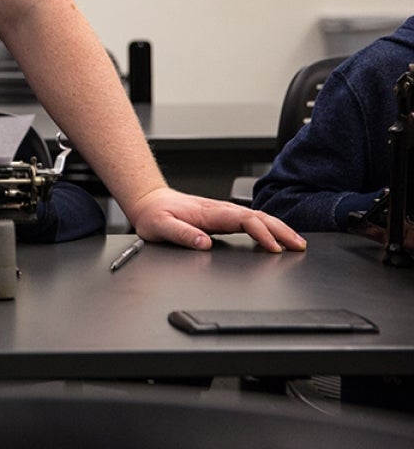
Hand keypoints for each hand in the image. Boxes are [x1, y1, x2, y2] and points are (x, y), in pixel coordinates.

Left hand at [127, 187, 305, 252]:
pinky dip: (268, 228)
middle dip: (281, 230)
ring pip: (258, 218)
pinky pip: (250, 221)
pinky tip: (275, 237)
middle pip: (258, 217)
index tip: (273, 247)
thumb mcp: (160, 226)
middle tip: (299, 245)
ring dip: (278, 228)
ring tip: (296, 242)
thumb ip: (181, 234)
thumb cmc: (153, 214)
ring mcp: (222, 213)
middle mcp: (219, 210)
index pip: (243, 219)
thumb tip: (203, 243)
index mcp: (209, 212)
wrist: (148, 202)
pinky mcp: (222, 217)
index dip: (261, 233)